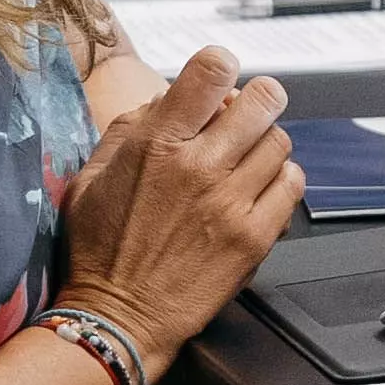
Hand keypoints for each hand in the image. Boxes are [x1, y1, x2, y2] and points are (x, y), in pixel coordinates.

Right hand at [58, 46, 302, 350]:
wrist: (118, 318)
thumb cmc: (100, 250)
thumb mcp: (92, 176)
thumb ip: (131, 128)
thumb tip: (168, 97)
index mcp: (157, 145)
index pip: (210, 71)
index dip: (220, 66)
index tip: (219, 78)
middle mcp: (199, 167)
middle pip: (262, 100)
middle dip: (257, 100)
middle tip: (246, 113)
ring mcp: (231, 203)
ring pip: (280, 142)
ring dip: (266, 143)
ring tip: (246, 160)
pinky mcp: (254, 237)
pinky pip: (292, 185)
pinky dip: (282, 180)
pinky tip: (258, 190)